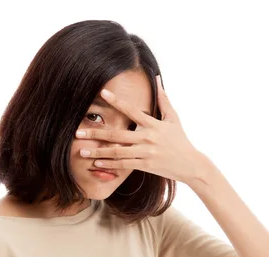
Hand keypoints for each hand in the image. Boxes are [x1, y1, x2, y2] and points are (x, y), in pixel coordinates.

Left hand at [76, 75, 203, 182]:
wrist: (191, 164)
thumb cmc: (180, 140)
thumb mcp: (173, 118)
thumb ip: (163, 99)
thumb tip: (157, 78)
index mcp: (153, 124)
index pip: (131, 110)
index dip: (117, 101)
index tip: (102, 93)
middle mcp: (147, 138)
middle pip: (117, 135)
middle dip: (96, 133)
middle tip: (78, 132)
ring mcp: (146, 153)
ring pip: (117, 152)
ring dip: (98, 151)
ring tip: (81, 151)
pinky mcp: (145, 166)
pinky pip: (124, 165)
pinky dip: (109, 164)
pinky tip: (96, 162)